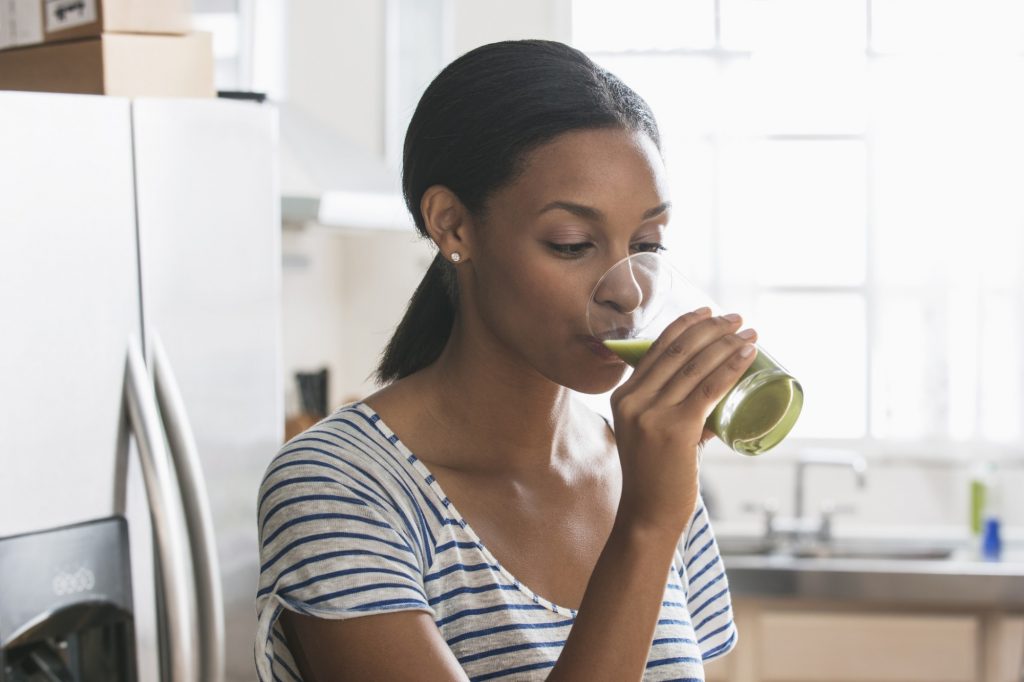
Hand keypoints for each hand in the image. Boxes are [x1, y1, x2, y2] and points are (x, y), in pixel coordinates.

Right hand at [610, 308, 757, 535]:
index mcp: (624, 396)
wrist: (647, 516)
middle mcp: (633, 399)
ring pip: (696, 366)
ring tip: (749, 333)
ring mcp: (652, 414)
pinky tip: (748, 355)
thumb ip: (680, 412)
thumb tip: (716, 396)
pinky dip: (732, 367)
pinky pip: (709, 388)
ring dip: (727, 343)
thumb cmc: (656, 478)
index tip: (709, 312)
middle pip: (678, 350)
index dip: (686, 324)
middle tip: (737, 319)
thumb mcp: (654, 434)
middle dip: (712, 328)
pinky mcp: (675, 429)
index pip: (656, 348)